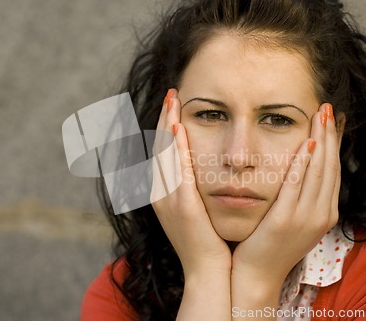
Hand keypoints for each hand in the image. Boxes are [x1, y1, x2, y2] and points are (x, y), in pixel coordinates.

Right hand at [150, 89, 230, 277]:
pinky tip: (179, 127)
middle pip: (158, 147)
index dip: (164, 127)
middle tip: (172, 94)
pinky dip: (175, 147)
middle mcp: (160, 194)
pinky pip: (177, 169)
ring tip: (174, 100)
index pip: (160, 153)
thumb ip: (192, 189)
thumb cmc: (207, 242)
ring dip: (167, 125)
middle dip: (163, 118)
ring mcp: (168, 199)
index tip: (173, 106)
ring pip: (163, 153)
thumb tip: (199, 169)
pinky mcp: (181, 205)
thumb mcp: (194, 212)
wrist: (207, 271)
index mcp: (162, 195)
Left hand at [232, 103, 340, 284]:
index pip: (333, 170)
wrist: (257, 273)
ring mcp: (306, 218)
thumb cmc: (271, 243)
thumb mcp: (293, 218)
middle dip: (330, 135)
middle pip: (330, 166)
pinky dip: (303, 164)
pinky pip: (297, 186)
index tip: (332, 120)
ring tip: (320, 116)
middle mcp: (321, 214)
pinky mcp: (286, 220)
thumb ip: (301, 195)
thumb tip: (302, 167)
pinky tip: (305, 144)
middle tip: (328, 108)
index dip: (334, 143)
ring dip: (321, 141)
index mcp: (325, 213)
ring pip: (319, 172)